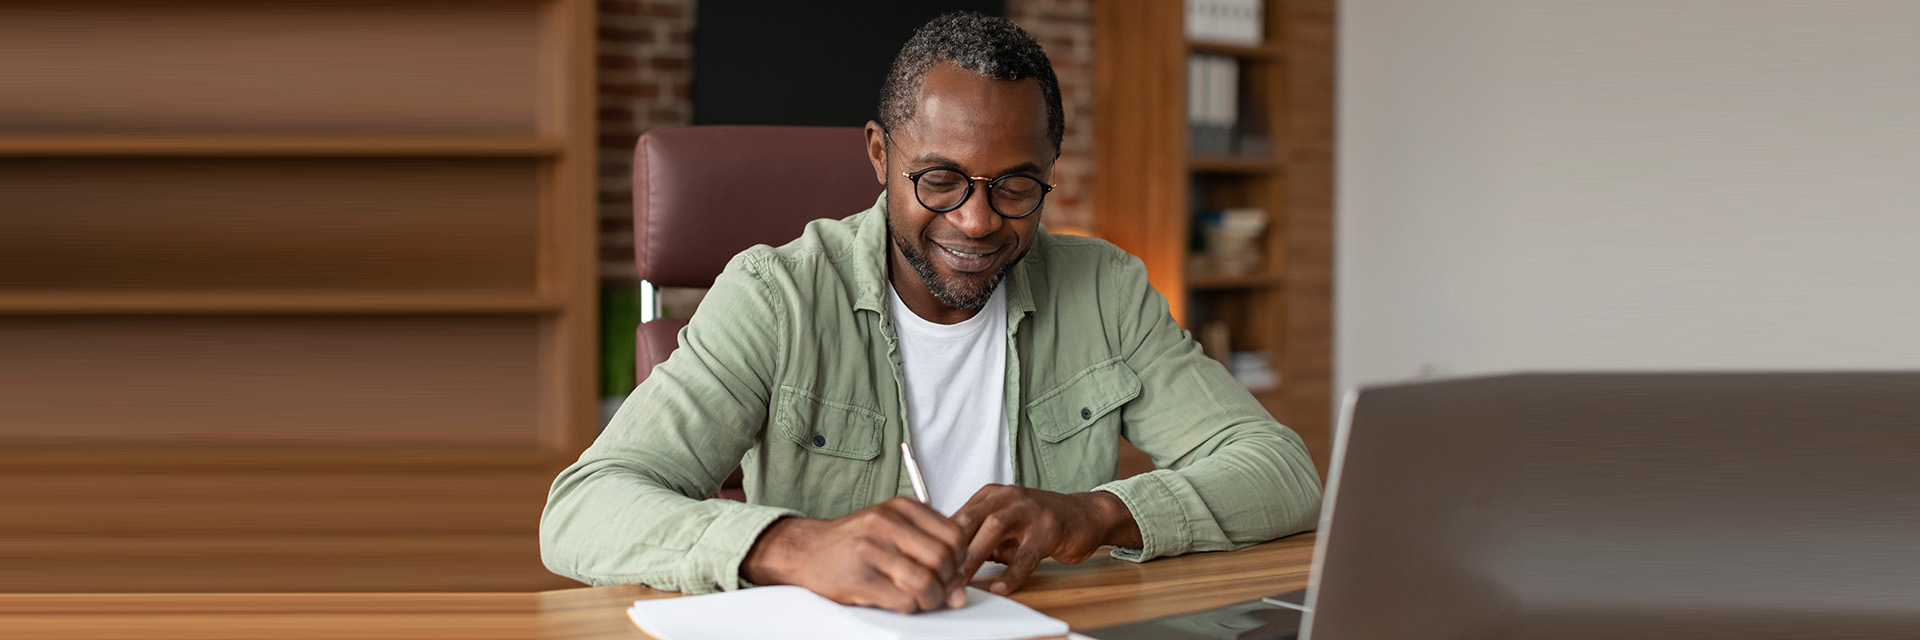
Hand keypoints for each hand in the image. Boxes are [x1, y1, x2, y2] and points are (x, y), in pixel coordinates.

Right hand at [740, 496, 968, 612]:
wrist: (806, 549)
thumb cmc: (854, 541)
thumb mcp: (893, 529)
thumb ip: (928, 551)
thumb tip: (959, 591)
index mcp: (901, 507)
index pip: (954, 535)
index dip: (960, 559)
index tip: (950, 570)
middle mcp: (887, 524)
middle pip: (943, 559)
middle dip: (948, 583)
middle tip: (940, 590)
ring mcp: (871, 550)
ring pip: (925, 582)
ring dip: (931, 599)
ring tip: (923, 600)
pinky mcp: (859, 578)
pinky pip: (903, 600)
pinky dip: (911, 607)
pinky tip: (902, 601)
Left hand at [951, 485, 1140, 594]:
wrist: (1083, 515)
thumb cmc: (1039, 521)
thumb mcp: (1004, 522)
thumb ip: (978, 537)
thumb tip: (947, 560)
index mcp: (991, 495)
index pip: (957, 516)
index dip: (940, 541)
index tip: (928, 564)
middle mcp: (1007, 497)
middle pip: (970, 520)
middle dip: (951, 549)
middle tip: (938, 575)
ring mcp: (1029, 511)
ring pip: (993, 531)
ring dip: (974, 557)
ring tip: (962, 581)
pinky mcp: (1048, 529)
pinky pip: (1026, 555)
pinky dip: (1011, 574)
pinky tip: (1000, 587)